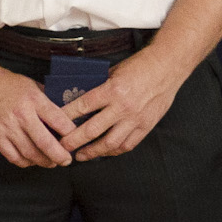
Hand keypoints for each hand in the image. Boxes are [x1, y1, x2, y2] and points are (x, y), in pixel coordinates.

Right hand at [0, 60, 74, 168]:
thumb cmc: (5, 82)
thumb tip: (63, 112)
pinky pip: (12, 156)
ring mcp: (6, 127)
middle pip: (45, 143)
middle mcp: (21, 115)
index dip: (71, 133)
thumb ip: (45, 100)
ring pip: (29, 154)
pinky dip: (24, 162)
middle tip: (67, 160)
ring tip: (51, 163)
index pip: (59, 120)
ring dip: (43, 162)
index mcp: (34, 100)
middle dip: (60, 156)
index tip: (77, 139)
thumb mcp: (31, 84)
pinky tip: (31, 160)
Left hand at [57, 48, 186, 160]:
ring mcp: (135, 118)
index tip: (54, 124)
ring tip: (81, 155)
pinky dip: (113, 151)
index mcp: (112, 90)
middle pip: (92, 130)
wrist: (168, 67)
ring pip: (109, 143)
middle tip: (61, 147)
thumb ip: (99, 87)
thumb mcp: (114, 72)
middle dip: (73, 141)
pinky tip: (104, 152)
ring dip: (92, 152)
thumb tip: (79, 99)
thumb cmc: (140, 66)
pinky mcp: (146, 125)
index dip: (65, 118)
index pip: (82, 107)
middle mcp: (123, 106)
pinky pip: (127, 145)